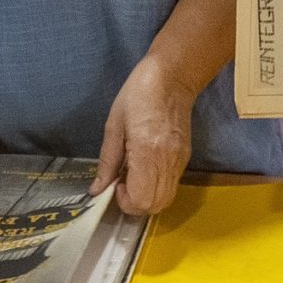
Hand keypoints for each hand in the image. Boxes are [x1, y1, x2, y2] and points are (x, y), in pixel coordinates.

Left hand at [95, 56, 196, 215]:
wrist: (173, 77)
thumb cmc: (139, 94)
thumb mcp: (114, 125)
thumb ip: (107, 161)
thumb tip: (97, 189)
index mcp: (147, 151)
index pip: (141, 199)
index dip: (124, 201)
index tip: (115, 184)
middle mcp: (167, 161)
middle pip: (155, 205)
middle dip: (134, 204)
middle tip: (122, 184)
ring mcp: (180, 161)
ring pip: (165, 200)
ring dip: (146, 197)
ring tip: (132, 177)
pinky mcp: (186, 157)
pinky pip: (171, 186)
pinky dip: (156, 187)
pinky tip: (144, 168)